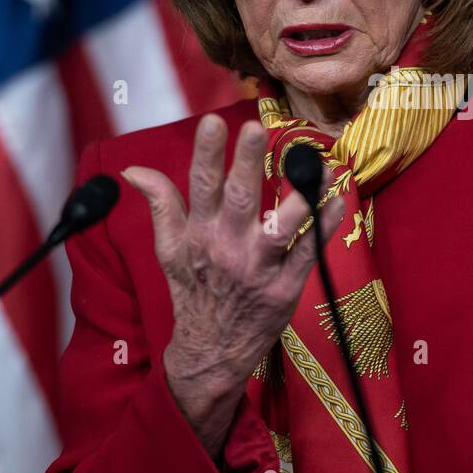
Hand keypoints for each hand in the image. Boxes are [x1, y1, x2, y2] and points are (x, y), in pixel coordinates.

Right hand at [122, 113, 342, 454]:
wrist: (210, 351)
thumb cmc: (193, 290)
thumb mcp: (169, 249)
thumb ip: (160, 204)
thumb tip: (133, 170)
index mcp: (199, 234)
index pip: (200, 186)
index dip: (207, 154)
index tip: (213, 121)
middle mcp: (228, 248)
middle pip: (239, 199)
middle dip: (247, 163)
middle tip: (256, 127)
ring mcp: (259, 269)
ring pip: (281, 227)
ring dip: (301, 196)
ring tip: (318, 166)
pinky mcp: (286, 288)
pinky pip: (308, 252)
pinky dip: (325, 227)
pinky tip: (338, 201)